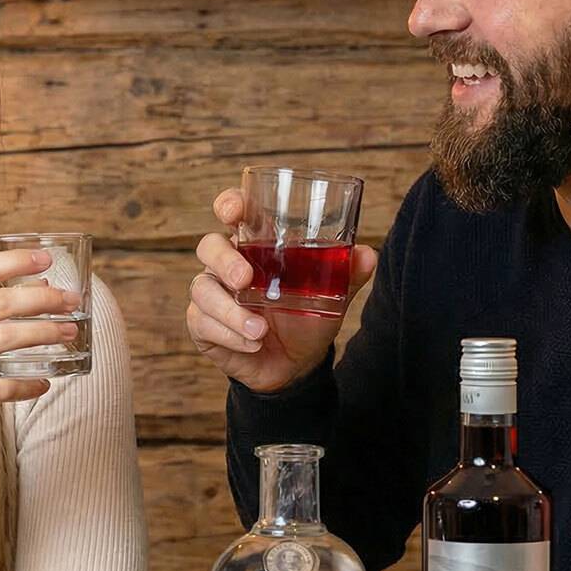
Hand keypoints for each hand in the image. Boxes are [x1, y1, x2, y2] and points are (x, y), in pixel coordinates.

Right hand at [0, 248, 81, 459]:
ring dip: (44, 333)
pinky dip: (28, 384)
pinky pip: (1, 387)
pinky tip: (44, 383)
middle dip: (42, 298)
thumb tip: (36, 287)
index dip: (14, 260)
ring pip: (5, 338)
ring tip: (68, 332)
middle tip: (70, 301)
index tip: (46, 258)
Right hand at [187, 187, 376, 392]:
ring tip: (260, 330)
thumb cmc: (307, 318)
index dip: (229, 204)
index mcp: (255, 246)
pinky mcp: (203, 324)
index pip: (233, 213)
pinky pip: (203, 323)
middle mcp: (227, 264)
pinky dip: (229, 334)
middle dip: (224, 261)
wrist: (296, 366)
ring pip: (203, 289)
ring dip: (231, 311)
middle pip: (209, 247)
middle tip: (245, 279)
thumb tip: (367, 254)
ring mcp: (212, 293)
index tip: (233, 211)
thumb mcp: (331, 296)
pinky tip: (252, 342)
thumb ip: (347, 274)